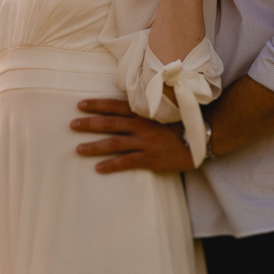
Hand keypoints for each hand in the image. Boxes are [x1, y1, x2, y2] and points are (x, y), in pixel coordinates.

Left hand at [71, 98, 194, 172]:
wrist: (200, 137)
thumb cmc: (181, 122)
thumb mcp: (162, 110)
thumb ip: (145, 109)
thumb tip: (127, 107)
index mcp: (142, 113)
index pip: (114, 106)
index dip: (97, 105)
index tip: (80, 104)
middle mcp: (140, 126)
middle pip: (110, 123)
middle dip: (89, 123)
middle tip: (72, 124)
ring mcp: (144, 142)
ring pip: (114, 143)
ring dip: (94, 146)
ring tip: (78, 149)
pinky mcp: (150, 159)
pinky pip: (126, 162)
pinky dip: (111, 165)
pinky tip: (98, 168)